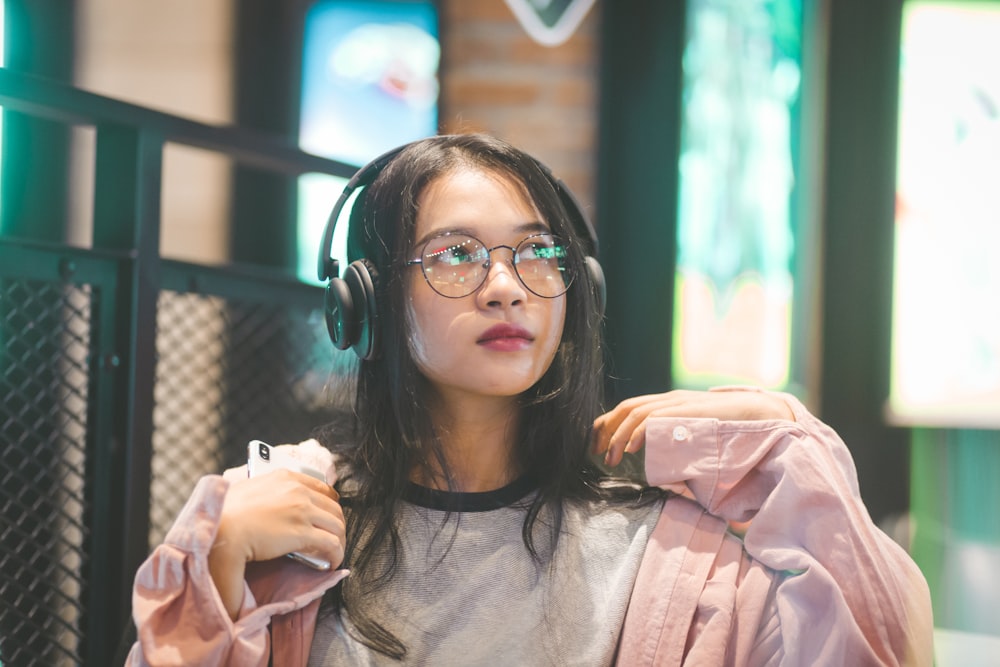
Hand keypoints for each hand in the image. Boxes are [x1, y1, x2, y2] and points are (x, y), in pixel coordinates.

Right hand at [208, 470, 344, 618]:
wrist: (222, 526)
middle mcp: (298, 490)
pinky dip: (336, 554)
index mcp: (285, 477)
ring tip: (333, 554)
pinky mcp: (302, 532)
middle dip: (336, 525)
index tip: (330, 515)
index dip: (330, 504)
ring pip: (337, 526)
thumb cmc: (225, 511)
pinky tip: (332, 563)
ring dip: (339, 541)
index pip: (321, 487)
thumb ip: (261, 491)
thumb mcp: (246, 489)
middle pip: (333, 508)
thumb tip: (260, 499)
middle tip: (333, 538)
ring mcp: (302, 510)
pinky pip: (332, 544)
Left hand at [593, 389, 793, 466]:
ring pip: (634, 412)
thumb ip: (680, 447)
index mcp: (670, 405)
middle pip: (626, 408)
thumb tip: (665, 474)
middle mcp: (670, 400)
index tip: (598, 448)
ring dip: (618, 435)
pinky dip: (637, 433)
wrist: (764, 413)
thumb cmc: (734, 431)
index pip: (629, 409)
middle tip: (598, 455)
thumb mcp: (699, 438)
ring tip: (612, 458)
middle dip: (606, 430)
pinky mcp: (688, 410)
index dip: (609, 426)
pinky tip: (631, 450)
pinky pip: (654, 417)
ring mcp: (679, 402)